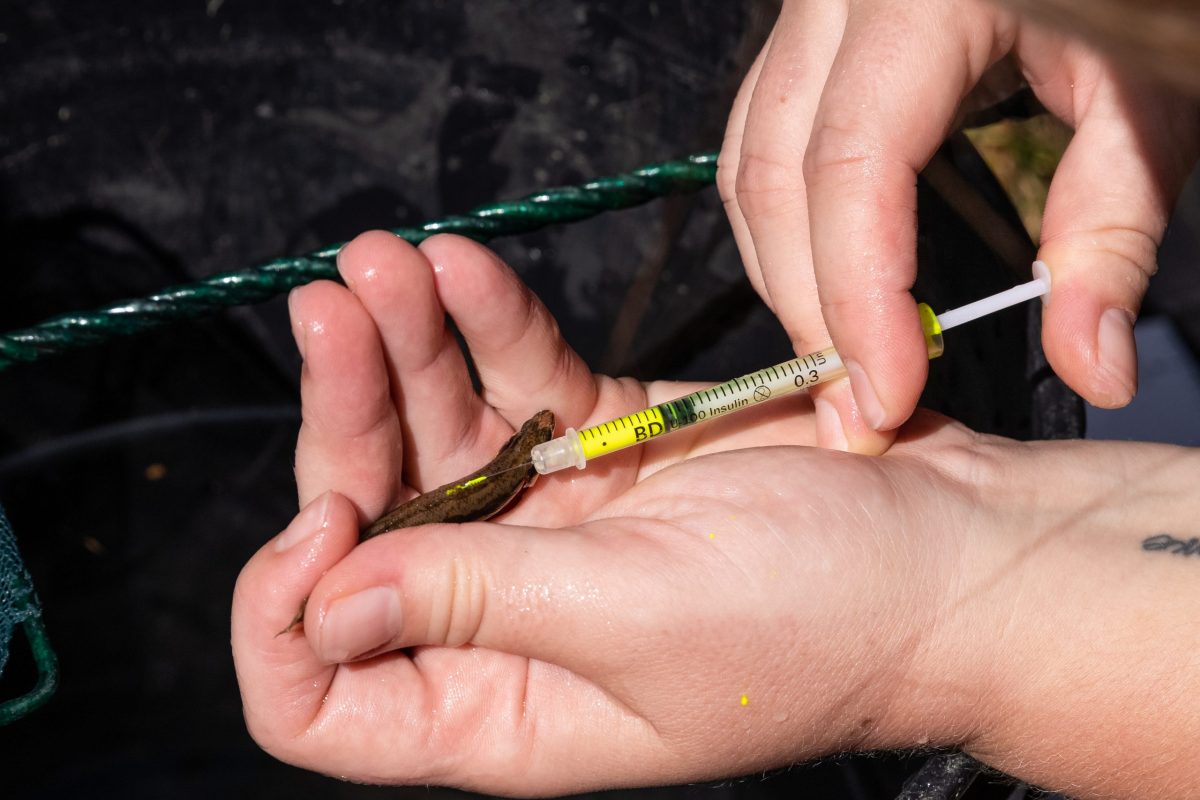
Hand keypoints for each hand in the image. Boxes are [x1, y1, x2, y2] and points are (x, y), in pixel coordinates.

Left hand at [231, 231, 990, 791]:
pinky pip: (519, 380)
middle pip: (369, 525)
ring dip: (401, 347)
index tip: (322, 517)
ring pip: (434, 434)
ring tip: (384, 262)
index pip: (323, 697)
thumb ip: (476, 602)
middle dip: (343, 419)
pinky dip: (487, 323)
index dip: (286, 613)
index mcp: (499, 703)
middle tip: (336, 315)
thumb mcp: (638, 617)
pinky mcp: (603, 446)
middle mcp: (506, 620)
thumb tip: (327, 600)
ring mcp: (551, 526)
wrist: (953, 547)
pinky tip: (457, 268)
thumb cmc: (825, 618)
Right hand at [719, 0, 1199, 452]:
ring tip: (840, 361)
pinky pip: (761, 137)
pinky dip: (784, 227)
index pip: (851, 165)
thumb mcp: (1152, 99)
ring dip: (785, 275)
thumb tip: (1092, 366)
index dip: (857, 294)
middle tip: (854, 412)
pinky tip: (826, 283)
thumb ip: (1113, 231)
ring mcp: (814, 10)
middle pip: (775, 174)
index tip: (889, 394)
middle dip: (808, 307)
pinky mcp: (813, 34)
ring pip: (749, 161)